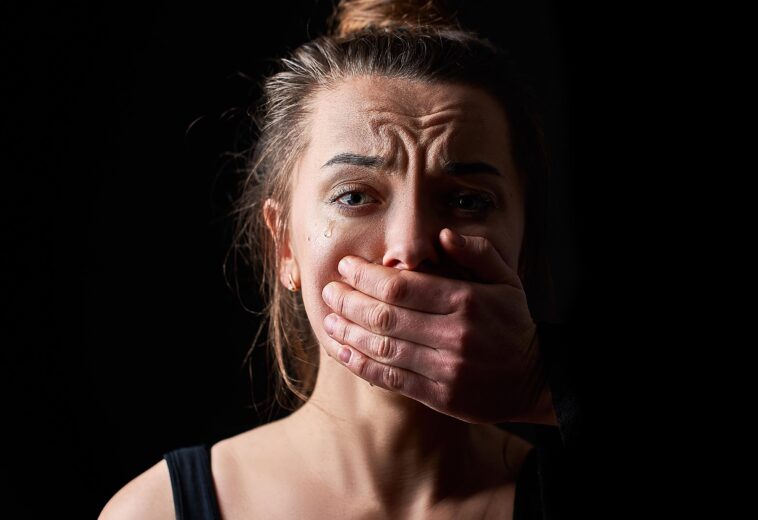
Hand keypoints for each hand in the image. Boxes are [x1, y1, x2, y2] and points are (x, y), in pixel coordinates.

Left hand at [320, 228, 556, 423]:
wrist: (536, 377)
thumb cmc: (513, 323)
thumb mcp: (505, 279)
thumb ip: (476, 252)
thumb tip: (442, 235)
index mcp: (466, 300)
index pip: (400, 286)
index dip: (365, 276)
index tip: (346, 267)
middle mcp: (453, 334)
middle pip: (384, 316)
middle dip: (349, 301)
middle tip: (329, 291)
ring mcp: (446, 369)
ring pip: (383, 348)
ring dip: (348, 332)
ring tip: (328, 319)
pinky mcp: (441, 396)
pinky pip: (392, 379)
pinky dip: (362, 365)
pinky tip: (344, 352)